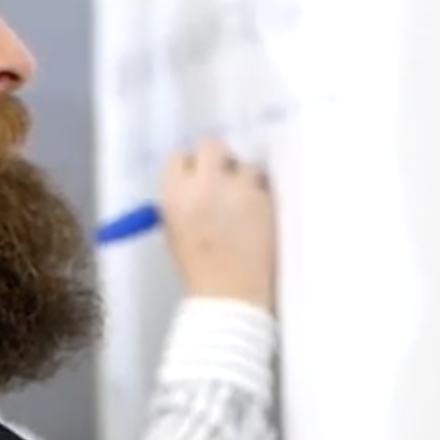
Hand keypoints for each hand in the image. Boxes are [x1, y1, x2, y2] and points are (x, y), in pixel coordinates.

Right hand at [158, 138, 276, 311]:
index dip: (188, 165)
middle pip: (211, 145)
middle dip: (215, 157)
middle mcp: (205, 185)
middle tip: (220, 174)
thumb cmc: (196, 268)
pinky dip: (258, 194)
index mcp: (175, 195)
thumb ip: (180, 199)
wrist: (229, 294)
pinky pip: (262, 184)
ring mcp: (238, 190)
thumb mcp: (174, 230)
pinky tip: (254, 215)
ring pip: (243, 164)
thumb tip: (193, 179)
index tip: (194, 174)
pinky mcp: (264, 199)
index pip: (178, 157)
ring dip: (242, 177)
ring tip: (241, 201)